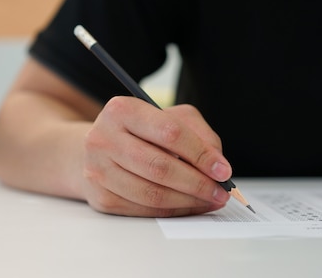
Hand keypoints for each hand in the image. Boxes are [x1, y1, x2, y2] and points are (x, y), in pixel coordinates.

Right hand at [80, 96, 231, 216]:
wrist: (100, 149)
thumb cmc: (141, 131)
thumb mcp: (170, 117)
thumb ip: (198, 134)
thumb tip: (217, 165)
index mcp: (122, 110)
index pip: (169, 132)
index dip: (201, 154)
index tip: (223, 170)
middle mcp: (103, 139)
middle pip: (160, 167)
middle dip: (198, 183)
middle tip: (221, 191)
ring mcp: (98, 170)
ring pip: (152, 193)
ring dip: (188, 201)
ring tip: (209, 200)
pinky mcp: (100, 196)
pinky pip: (143, 210)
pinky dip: (172, 211)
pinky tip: (189, 206)